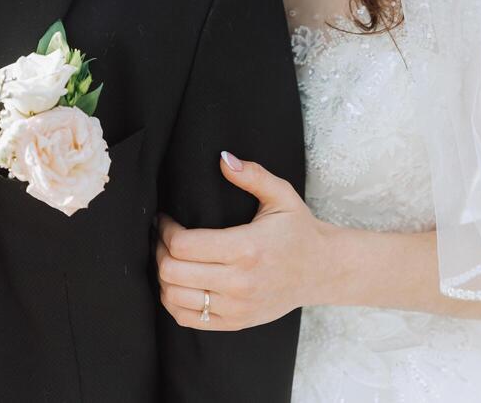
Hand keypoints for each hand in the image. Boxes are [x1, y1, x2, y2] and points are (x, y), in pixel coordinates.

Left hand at [156, 153, 330, 330]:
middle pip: (172, 272)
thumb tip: (223, 158)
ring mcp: (236, 307)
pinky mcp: (235, 322)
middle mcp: (239, 282)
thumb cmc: (298, 230)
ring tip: (168, 256)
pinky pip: (187, 319)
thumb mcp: (281, 195)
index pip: (184, 245)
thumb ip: (252, 175)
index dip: (165, 230)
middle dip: (158, 250)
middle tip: (161, 235)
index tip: (165, 218)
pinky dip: (172, 301)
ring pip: (174, 298)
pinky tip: (178, 282)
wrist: (322, 270)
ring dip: (162, 276)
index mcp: (246, 248)